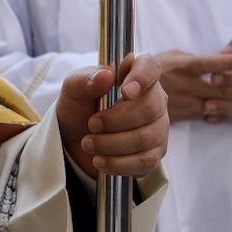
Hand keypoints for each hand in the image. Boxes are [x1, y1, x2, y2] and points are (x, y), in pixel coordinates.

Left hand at [56, 53, 168, 178]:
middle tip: (91, 124)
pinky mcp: (155, 152)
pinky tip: (100, 161)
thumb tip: (106, 75)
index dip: (142, 79)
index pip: (150, 68)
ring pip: (146, 138)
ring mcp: (158, 126)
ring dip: (112, 144)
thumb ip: (85, 79)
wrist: (75, 138)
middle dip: (115, 120)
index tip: (125, 92)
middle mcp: (153, 97)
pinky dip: (119, 163)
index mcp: (135, 72)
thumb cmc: (79, 106)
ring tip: (88, 143)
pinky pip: (146, 161)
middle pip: (150, 109)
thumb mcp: (72, 90)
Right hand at [154, 49, 231, 121]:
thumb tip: (219, 57)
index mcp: (181, 67)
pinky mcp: (187, 115)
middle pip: (216, 87)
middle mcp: (184, 85)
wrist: (132, 95)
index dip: (224, 63)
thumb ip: (193, 58)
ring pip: (218, 103)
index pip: (205, 64)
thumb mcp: (171, 56)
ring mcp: (186, 102)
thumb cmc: (154, 69)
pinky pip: (213, 115)